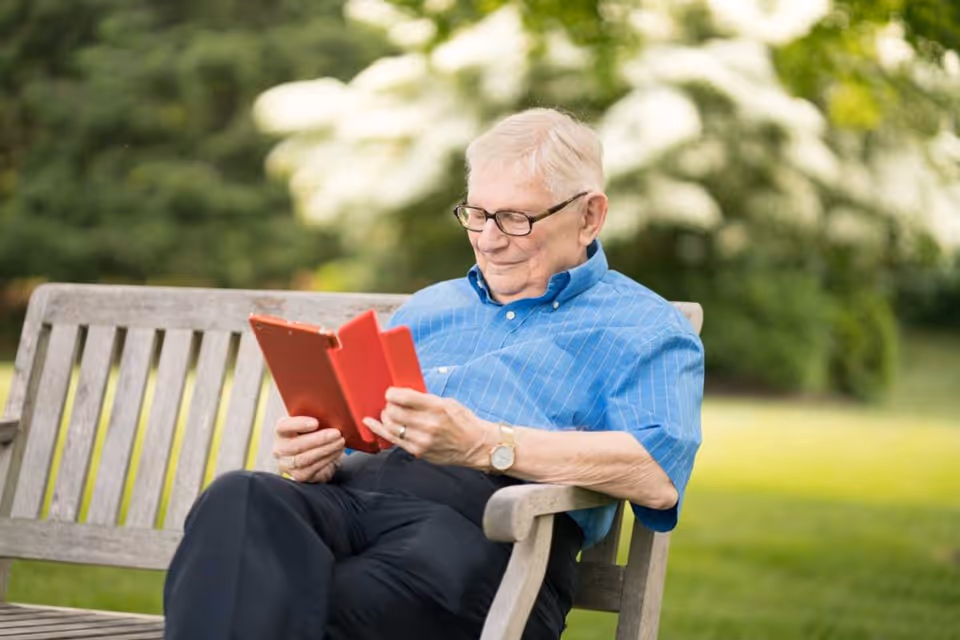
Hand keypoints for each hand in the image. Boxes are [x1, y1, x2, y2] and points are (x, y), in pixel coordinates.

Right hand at [273, 416, 344, 482]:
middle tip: (336, 433)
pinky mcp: (299, 476)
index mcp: (281, 431)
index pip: (283, 426)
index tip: (315, 423)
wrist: (313, 455)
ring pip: (305, 458)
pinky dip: (327, 459)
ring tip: (340, 442)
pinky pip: (313, 468)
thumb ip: (315, 418)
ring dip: (326, 449)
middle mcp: (280, 449)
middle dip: (319, 439)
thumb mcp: (310, 424)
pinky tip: (337, 451)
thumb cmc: (312, 434)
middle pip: (296, 445)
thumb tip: (331, 413)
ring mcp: (288, 464)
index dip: (298, 424)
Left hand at [363, 387, 494, 468]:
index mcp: (436, 408)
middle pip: (393, 411)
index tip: (391, 392)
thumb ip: (425, 400)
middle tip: (392, 403)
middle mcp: (428, 425)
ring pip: (390, 426)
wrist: (477, 446)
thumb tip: (404, 396)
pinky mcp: (418, 452)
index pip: (404, 397)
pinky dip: (380, 430)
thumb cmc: (464, 422)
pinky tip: (371, 423)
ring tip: (389, 413)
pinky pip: (392, 440)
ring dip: (385, 416)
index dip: (392, 393)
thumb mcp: (448, 403)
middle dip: (388, 405)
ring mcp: (422, 441)